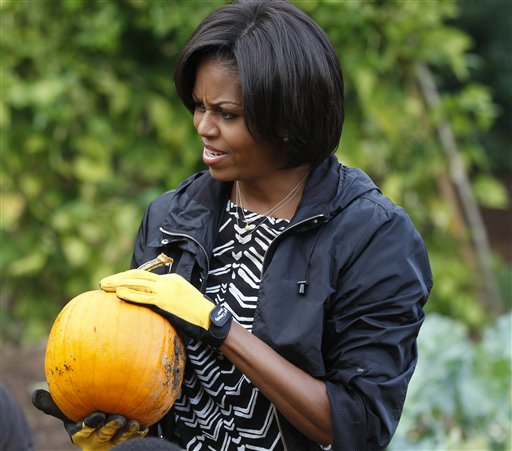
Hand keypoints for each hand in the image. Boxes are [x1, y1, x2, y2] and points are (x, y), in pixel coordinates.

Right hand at [32, 389, 147, 449]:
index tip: (98, 415)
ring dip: (126, 432)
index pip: (83, 431)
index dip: (90, 425)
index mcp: (79, 432)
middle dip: (110, 429)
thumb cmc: (83, 414)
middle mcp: (95, 440)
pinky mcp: (126, 442)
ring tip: (133, 422)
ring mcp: (111, 443)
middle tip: (118, 417)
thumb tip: (34, 394)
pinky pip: (134, 438)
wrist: (105, 420)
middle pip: (103, 436)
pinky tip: (145, 424)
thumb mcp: (68, 410)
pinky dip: (139, 433)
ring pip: (119, 439)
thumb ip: (54, 403)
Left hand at [100, 270, 231, 347]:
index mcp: (170, 278)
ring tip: (104, 286)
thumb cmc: (196, 311)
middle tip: (104, 282)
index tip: (116, 281)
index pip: (145, 275)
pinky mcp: (164, 301)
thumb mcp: (182, 297)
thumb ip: (168, 296)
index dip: (128, 277)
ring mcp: (165, 290)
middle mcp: (166, 281)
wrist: (208, 317)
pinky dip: (129, 294)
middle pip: (137, 275)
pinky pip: (143, 297)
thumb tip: (153, 303)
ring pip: (136, 283)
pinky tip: (118, 294)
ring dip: (118, 284)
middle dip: (118, 277)